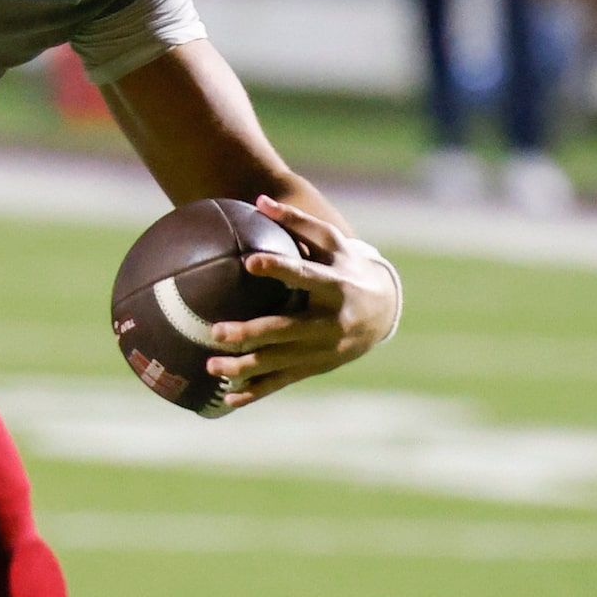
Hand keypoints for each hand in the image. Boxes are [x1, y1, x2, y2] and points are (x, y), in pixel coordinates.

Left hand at [203, 196, 400, 408]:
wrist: (385, 311)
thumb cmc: (348, 268)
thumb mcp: (332, 243)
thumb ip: (298, 223)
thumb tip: (259, 199)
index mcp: (334, 285)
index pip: (304, 275)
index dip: (279, 269)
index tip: (250, 262)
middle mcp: (330, 320)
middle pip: (287, 329)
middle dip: (252, 333)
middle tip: (216, 332)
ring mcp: (323, 348)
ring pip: (280, 361)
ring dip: (245, 367)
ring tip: (211, 367)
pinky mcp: (315, 366)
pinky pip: (282, 381)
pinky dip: (256, 391)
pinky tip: (227, 397)